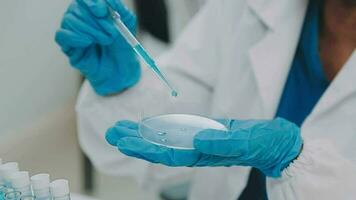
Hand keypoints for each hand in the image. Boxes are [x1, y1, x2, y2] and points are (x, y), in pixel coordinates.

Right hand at [55, 0, 139, 94]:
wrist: (123, 69)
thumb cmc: (123, 45)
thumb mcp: (127, 23)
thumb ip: (119, 8)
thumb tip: (108, 0)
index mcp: (93, 9)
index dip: (91, 2)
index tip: (102, 11)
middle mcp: (80, 18)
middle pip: (76, 8)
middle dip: (95, 20)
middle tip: (111, 34)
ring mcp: (72, 32)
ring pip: (69, 20)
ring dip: (90, 30)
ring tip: (105, 40)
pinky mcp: (68, 47)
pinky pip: (61, 35)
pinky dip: (75, 37)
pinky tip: (88, 42)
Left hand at [106, 118, 301, 176]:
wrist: (277, 142)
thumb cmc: (266, 143)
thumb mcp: (247, 141)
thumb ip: (222, 142)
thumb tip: (196, 139)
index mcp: (205, 154)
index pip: (168, 153)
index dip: (145, 147)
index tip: (123, 141)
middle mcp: (198, 150)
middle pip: (161, 147)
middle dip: (135, 141)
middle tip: (111, 133)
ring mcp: (200, 142)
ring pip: (166, 139)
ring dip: (143, 134)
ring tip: (122, 128)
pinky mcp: (205, 132)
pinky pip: (179, 131)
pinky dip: (162, 128)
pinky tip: (149, 125)